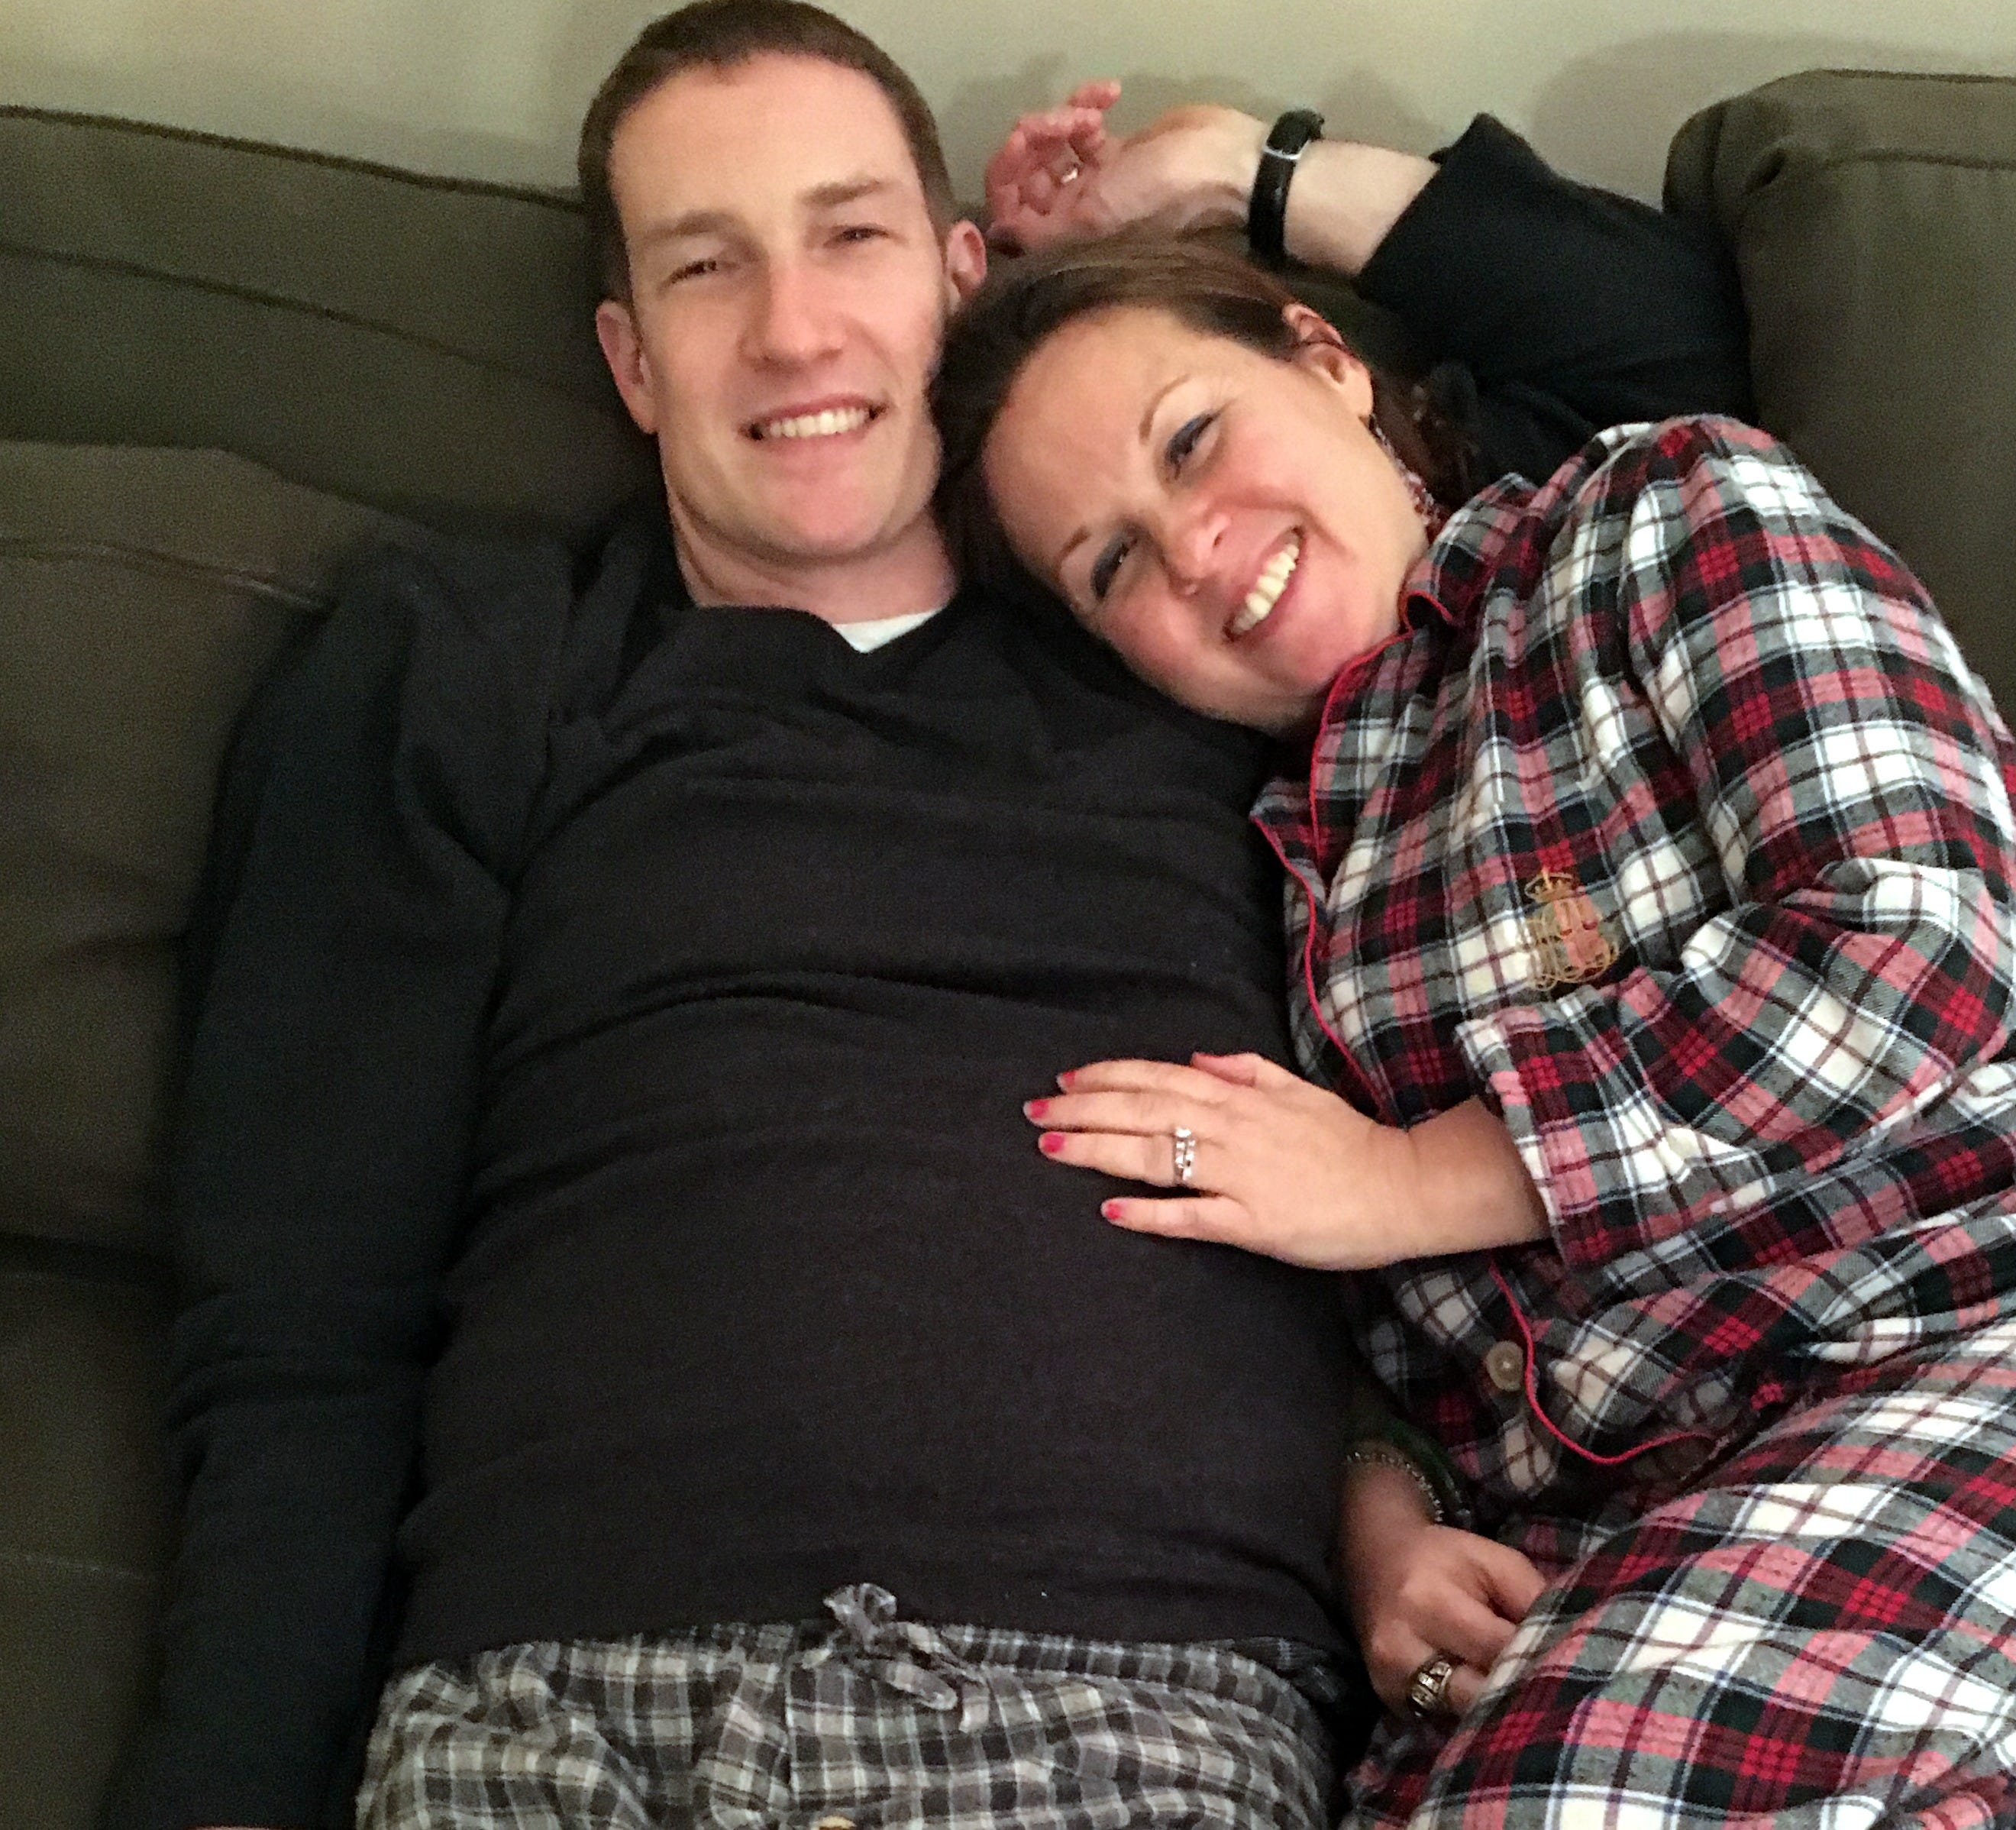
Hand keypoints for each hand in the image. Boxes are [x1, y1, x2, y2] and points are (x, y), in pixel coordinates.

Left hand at [984, 82, 1265, 253]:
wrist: (1226, 163)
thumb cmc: (1164, 195)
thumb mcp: (1095, 216)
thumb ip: (1041, 227)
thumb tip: (999, 233)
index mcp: (1066, 235)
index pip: (1010, 210)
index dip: (1007, 175)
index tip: (1022, 143)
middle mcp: (1075, 211)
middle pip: (1026, 174)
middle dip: (1035, 139)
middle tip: (1059, 121)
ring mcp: (1094, 181)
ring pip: (1051, 144)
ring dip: (1062, 117)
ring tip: (1091, 112)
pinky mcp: (1113, 151)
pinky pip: (1080, 125)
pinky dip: (1087, 103)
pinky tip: (1110, 94)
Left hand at [1025, 1051, 1410, 1267]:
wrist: (1403, 1187)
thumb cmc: (1348, 1142)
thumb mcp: (1297, 1090)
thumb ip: (1246, 1070)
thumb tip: (1198, 1059)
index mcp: (1240, 1096)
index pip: (1158, 1078)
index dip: (1107, 1078)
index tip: (1065, 1081)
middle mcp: (1234, 1128)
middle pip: (1144, 1112)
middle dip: (1083, 1110)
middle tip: (1034, 1113)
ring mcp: (1242, 1175)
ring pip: (1159, 1156)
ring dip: (1100, 1151)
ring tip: (1053, 1149)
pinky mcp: (1255, 1222)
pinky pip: (1193, 1215)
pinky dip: (1151, 1212)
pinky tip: (1111, 1210)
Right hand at [1340, 1461, 1545, 1717]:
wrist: (1375, 1560)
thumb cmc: (1444, 1557)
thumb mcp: (1493, 1559)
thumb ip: (1533, 1598)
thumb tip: (1574, 1642)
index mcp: (1428, 1601)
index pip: (1499, 1650)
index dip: (1538, 1658)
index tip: (1569, 1663)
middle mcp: (1401, 1647)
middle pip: (1479, 1694)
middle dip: (1519, 1690)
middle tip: (1552, 1687)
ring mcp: (1389, 1680)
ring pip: (1463, 1715)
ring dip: (1496, 1707)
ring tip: (1523, 1695)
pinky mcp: (1386, 1699)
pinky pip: (1442, 1720)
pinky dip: (1469, 1714)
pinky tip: (1488, 1701)